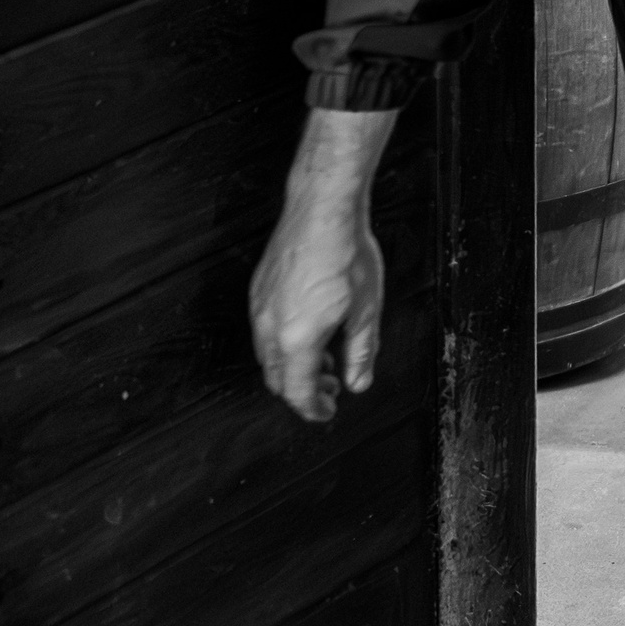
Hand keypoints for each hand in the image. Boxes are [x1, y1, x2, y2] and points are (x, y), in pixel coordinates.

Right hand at [249, 109, 396, 421]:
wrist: (322, 212)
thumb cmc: (347, 256)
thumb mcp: (366, 310)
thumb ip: (361, 352)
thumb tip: (357, 383)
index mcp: (297, 339)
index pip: (297, 391)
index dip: (312, 408)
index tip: (326, 413)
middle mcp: (269, 328)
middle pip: (278, 379)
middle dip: (303, 390)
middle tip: (331, 389)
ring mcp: (259, 309)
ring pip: (268, 357)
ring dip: (294, 368)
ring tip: (326, 362)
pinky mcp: (258, 292)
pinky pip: (264, 333)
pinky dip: (284, 346)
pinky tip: (309, 334)